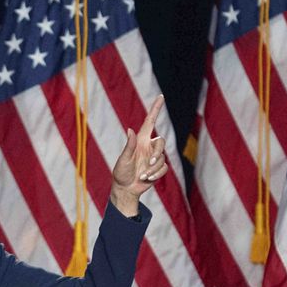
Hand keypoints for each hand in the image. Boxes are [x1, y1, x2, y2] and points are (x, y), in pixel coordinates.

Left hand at [110, 94, 167, 216]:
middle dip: (157, 153)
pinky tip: (147, 179)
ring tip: (142, 176)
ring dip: (153, 169)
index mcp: (140, 141)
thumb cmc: (121, 173)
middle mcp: (148, 147)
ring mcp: (154, 158)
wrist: (125, 189)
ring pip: (163, 158)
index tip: (160, 96)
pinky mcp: (158, 168)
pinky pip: (164, 168)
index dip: (155, 109)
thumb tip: (130, 130)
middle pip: (162, 142)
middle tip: (149, 163)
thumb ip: (129, 146)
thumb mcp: (123, 160)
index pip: (150, 122)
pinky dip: (157, 175)